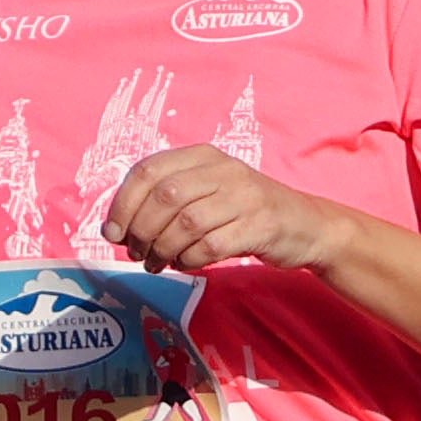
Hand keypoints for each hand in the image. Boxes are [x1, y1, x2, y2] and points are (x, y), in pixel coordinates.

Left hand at [102, 145, 339, 277]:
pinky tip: (185, 263)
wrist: (306, 225)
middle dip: (140, 230)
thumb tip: (113, 228)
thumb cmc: (242, 212)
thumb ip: (163, 200)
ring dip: (162, 249)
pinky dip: (189, 260)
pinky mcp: (261, 226)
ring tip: (157, 262)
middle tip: (136, 252)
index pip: (147, 170)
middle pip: (164, 196)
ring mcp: (246, 197)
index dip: (122, 204)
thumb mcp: (205, 192)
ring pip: (186, 223)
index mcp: (203, 156)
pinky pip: (210, 246)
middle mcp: (225, 170)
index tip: (113, 232)